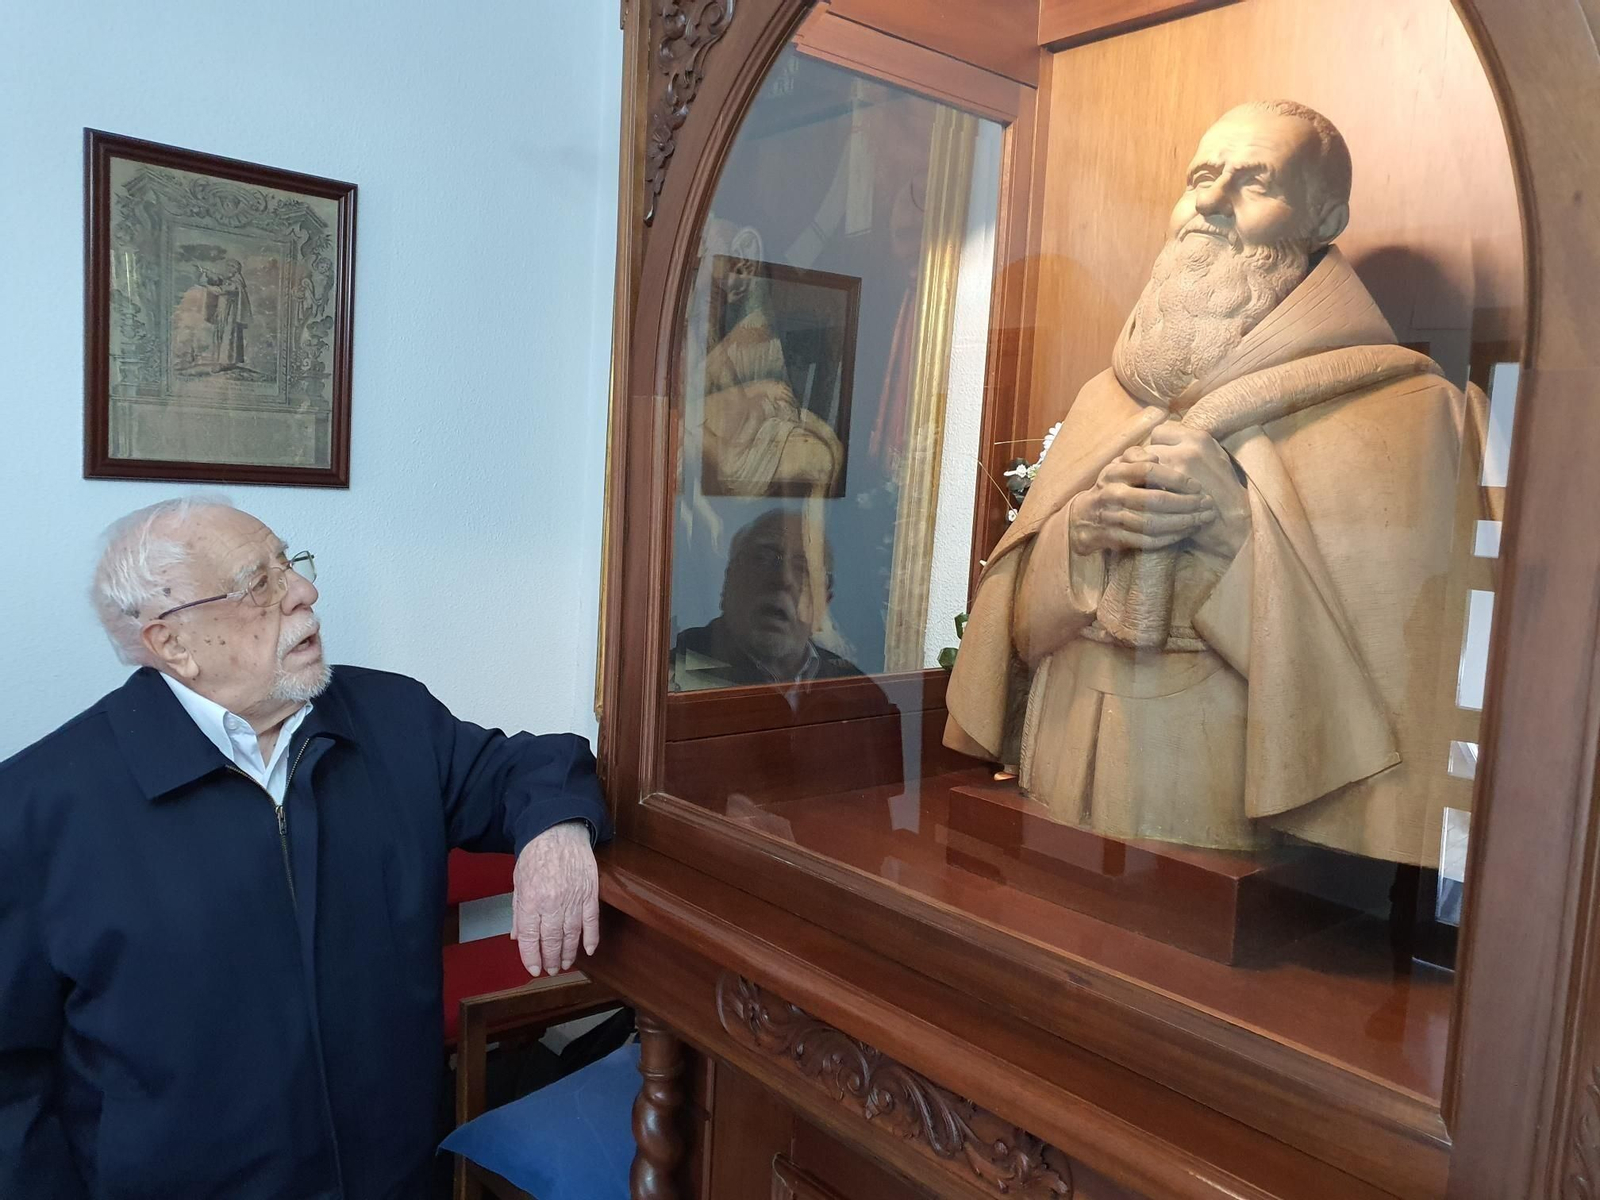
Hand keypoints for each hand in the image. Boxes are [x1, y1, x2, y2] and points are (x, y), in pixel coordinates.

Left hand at [510, 821, 598, 976]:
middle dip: (550, 959)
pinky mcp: (590, 892)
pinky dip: (591, 938)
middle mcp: (552, 903)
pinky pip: (591, 921)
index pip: (530, 938)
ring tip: (565, 964)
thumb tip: (518, 937)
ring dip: (569, 953)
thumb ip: (518, 911)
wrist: (559, 831)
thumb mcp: (519, 881)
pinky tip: (588, 951)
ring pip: (571, 934)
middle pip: (551, 940)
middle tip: (551, 970)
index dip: (531, 957)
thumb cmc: (535, 855)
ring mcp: (573, 898)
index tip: (534, 969)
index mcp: (531, 900)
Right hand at [1068, 452, 1216, 554]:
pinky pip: (1146, 541)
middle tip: (1207, 505)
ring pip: (1152, 524)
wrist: (1082, 517)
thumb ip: (1136, 456)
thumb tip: (1156, 456)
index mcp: (1115, 472)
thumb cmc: (1111, 486)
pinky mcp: (1116, 538)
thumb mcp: (1118, 464)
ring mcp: (1112, 518)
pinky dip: (1169, 538)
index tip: (1196, 485)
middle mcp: (1112, 495)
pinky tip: (1186, 532)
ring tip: (1202, 519)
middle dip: (1185, 504)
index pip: (1148, 472)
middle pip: (1153, 501)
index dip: (1175, 478)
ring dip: (1181, 523)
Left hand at [1144, 423, 1250, 558]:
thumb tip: (1161, 442)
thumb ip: (1190, 446)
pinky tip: (1147, 502)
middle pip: (1146, 449)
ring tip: (1145, 490)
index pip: (1159, 432)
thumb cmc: (1223, 491)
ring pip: (1140, 468)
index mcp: (1199, 438)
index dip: (1156, 446)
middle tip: (1148, 478)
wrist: (1231, 522)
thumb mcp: (1214, 457)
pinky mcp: (1168, 491)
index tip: (1158, 460)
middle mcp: (1186, 449)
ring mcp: (1176, 471)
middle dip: (1144, 464)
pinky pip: (1142, 487)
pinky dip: (1141, 493)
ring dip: (1139, 479)